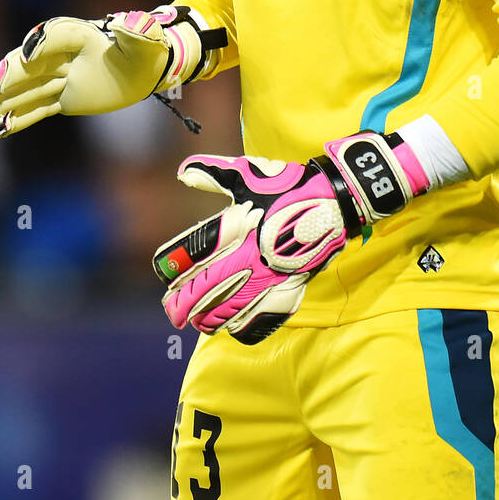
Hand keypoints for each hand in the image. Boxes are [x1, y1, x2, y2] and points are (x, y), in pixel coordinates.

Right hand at [0, 7, 201, 137]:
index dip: (40, 44)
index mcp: (83, 35)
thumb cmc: (146, 50)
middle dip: (15, 72)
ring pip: (31, 86)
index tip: (29, 55)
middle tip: (0, 86)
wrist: (144, 69)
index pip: (56, 35)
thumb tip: (129, 24)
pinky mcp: (64, 98)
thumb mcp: (148, 40)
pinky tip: (3, 128)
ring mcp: (62, 78)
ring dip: (11, 97)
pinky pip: (40, 108)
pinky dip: (22, 118)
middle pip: (33, 62)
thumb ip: (139, 32)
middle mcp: (65, 55)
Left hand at [153, 131, 430, 343]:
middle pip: (202, 291)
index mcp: (233, 227)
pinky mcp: (288, 288)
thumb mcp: (247, 174)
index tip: (165, 276)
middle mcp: (247, 255)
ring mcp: (268, 275)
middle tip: (172, 312)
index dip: (171, 269)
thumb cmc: (287, 185)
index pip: (190, 256)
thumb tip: (182, 173)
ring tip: (198, 322)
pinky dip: (241, 326)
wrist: (333, 200)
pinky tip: (232, 326)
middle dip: (181, 305)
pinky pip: (258, 319)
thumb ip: (212, 174)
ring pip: (226, 311)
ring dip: (206, 319)